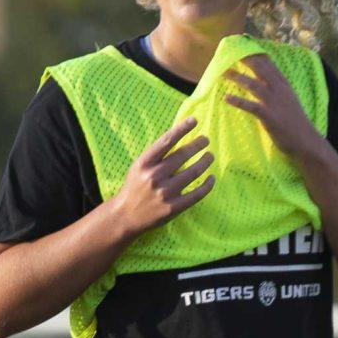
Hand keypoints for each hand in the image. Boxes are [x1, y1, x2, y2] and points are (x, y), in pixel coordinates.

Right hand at [107, 117, 213, 240]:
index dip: (182, 129)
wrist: (125, 216)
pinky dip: (207, 185)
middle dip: (198, 145)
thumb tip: (179, 137)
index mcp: (144, 163)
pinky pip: (196, 194)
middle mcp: (154, 176)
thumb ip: (156, 155)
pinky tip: (211, 178)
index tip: (194, 120)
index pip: (166, 141)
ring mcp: (165, 193)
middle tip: (205, 140)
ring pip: (193, 172)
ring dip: (205, 162)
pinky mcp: (173, 208)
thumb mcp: (139, 167)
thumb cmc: (134, 187)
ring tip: (209, 156)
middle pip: (183, 155)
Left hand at [222, 56, 326, 166]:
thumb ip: (277, 89)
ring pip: (253, 85)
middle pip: (260, 68)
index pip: (268, 63)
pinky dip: (238, 101)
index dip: (255, 52)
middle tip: (229, 52)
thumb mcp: (288, 100)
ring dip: (237, 78)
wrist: (306, 141)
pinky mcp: (270, 116)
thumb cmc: (295, 122)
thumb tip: (262, 81)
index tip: (242, 43)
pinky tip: (226, 98)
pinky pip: (251, 106)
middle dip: (244, 59)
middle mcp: (279, 90)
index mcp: (284, 84)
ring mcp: (275, 103)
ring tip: (223, 73)